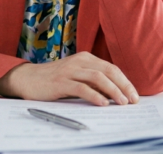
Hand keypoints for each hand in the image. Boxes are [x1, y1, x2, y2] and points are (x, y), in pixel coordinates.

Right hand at [0, 52, 138, 105]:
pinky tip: (103, 103)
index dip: (125, 81)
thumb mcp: (76, 76)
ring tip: (122, 102)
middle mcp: (79, 61)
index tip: (135, 95)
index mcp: (85, 58)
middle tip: (133, 100)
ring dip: (113, 90)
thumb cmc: (54, 80)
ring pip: (97, 78)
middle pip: (108, 71)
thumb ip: (92, 81)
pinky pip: (81, 87)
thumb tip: (115, 93)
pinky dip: (94, 95)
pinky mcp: (61, 82)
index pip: (111, 68)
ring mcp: (69, 70)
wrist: (27, 79)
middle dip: (124, 86)